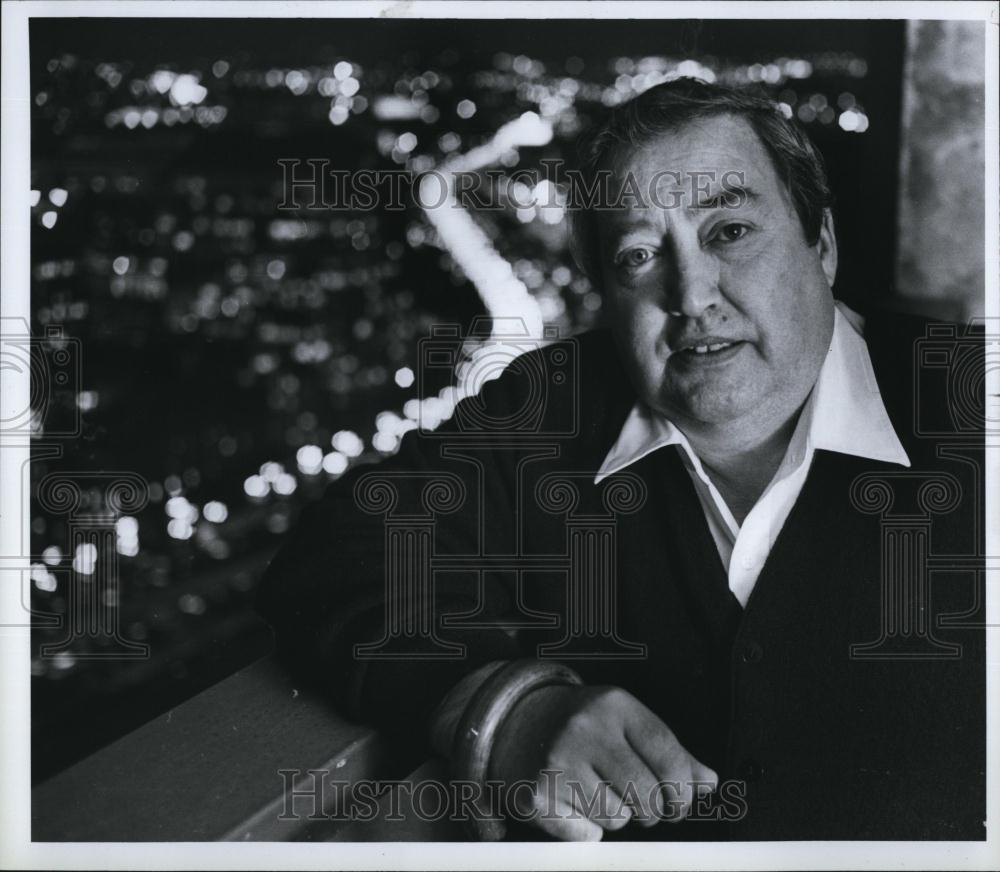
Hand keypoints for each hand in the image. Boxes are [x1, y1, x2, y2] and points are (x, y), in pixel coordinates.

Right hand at [488, 684, 717, 840]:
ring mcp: (556, 761)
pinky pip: (586, 834)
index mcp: (613, 705)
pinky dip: (585, 827)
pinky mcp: (535, 794)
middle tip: (638, 801)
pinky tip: (571, 801)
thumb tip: (708, 783)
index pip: (668, 755)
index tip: (682, 801)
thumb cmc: (582, 724)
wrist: (515, 721)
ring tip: (596, 791)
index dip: (684, 789)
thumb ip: (669, 751)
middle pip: (647, 794)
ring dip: (615, 815)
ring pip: (618, 817)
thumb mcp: (624, 722)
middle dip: (651, 808)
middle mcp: (584, 728)